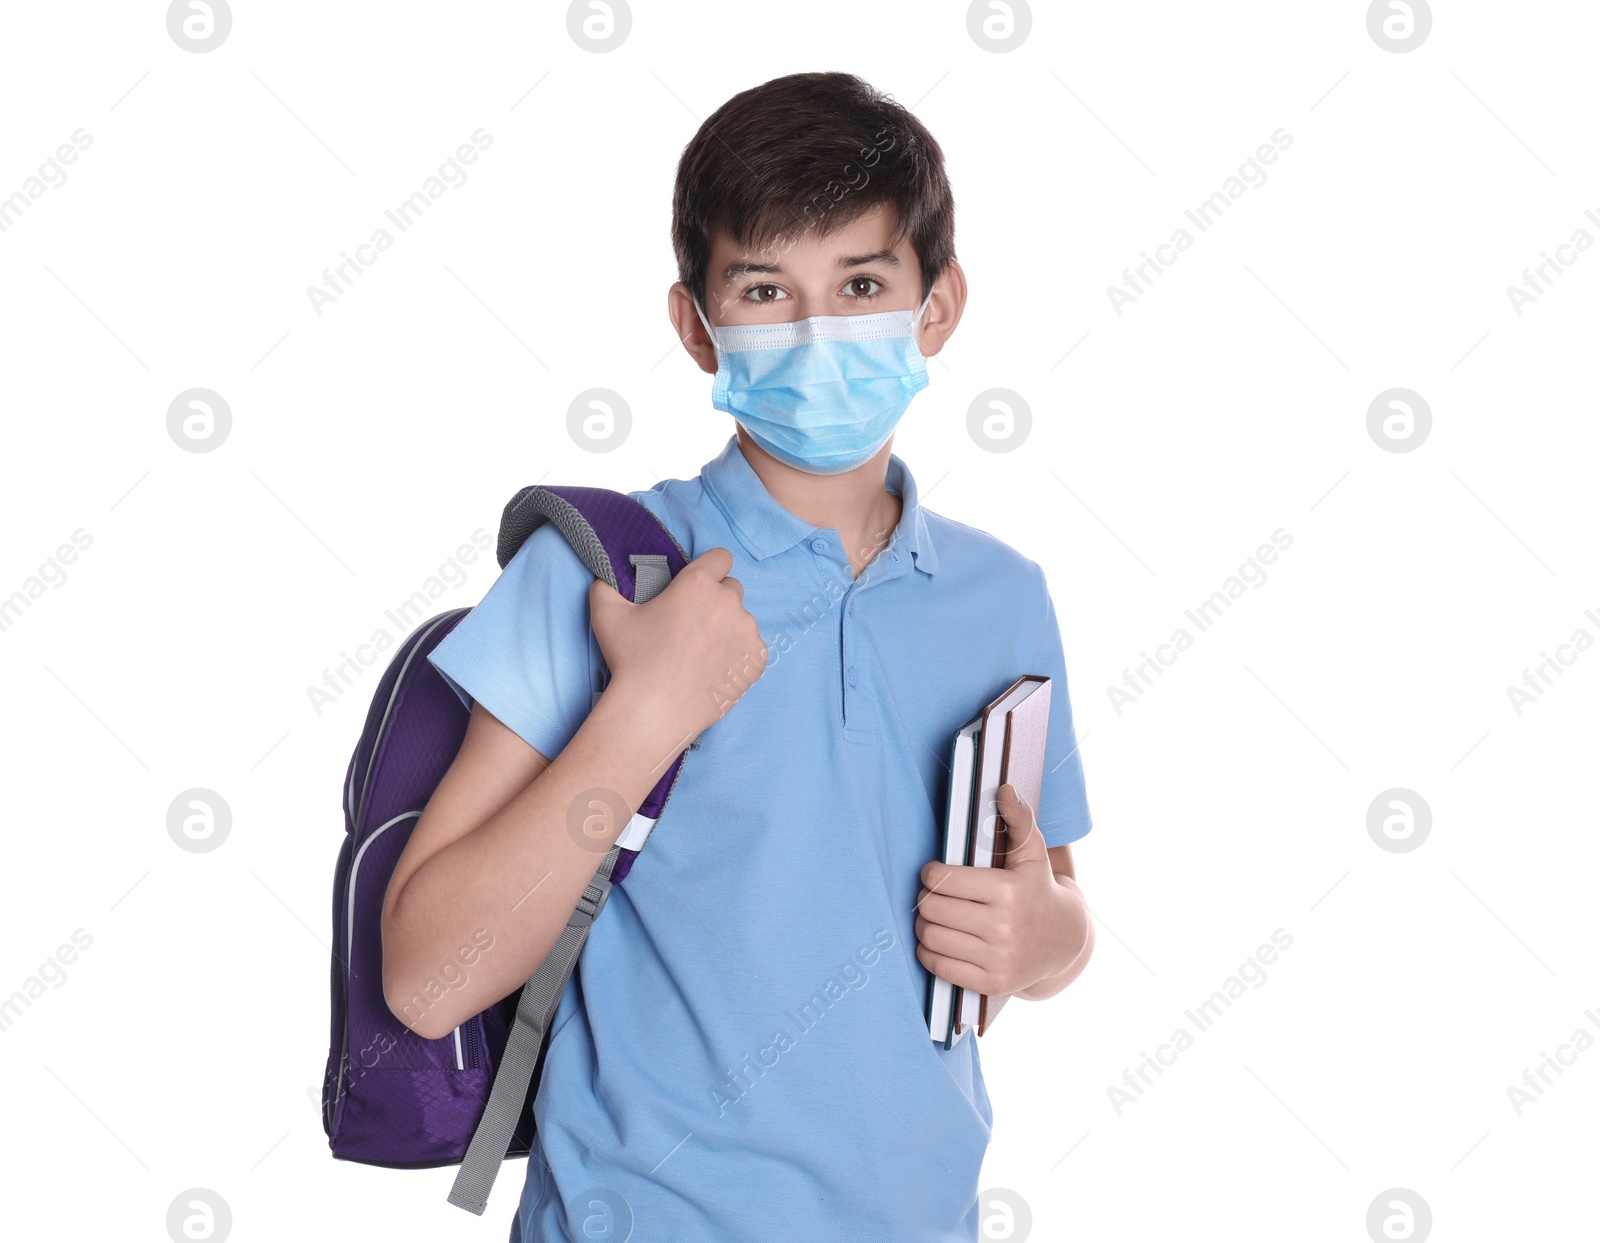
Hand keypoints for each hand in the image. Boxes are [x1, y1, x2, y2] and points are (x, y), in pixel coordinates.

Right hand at [588, 546, 765, 747]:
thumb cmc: (631, 660)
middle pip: (732, 589)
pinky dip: (739, 656)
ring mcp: (746, 632)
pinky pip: (752, 649)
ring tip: (702, 653)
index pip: (720, 557)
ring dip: (728, 629)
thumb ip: (605, 588)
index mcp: (697, 584)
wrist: (653, 710)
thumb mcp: (606, 616)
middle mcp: (728, 602)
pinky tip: (715, 669)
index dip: (710, 568)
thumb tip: (603, 579)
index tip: (700, 584)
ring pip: (742, 620)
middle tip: (694, 624)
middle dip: (717, 600)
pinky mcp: (756, 660)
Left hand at [914, 784, 1089, 1000]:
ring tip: (935, 917)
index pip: (942, 879)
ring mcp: (998, 959)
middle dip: (925, 899)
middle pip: (931, 908)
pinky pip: (938, 966)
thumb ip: (1018, 820)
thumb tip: (1004, 789)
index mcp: (1009, 892)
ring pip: (930, 937)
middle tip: (933, 896)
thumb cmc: (1038, 890)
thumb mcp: (1032, 854)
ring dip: (924, 926)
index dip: (931, 873)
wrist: (1064, 943)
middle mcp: (1004, 928)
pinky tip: (940, 940)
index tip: (936, 873)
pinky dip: (929, 951)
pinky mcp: (991, 983)